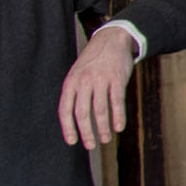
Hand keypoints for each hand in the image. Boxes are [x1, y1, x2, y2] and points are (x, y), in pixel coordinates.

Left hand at [57, 24, 140, 147]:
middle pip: (83, 113)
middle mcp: (83, 81)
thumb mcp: (77, 74)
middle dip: (86, 132)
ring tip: (106, 139)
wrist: (111, 40)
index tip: (72, 142)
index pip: (65, 109)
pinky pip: (116, 101)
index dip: (68, 128)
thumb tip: (74, 120)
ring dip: (103, 128)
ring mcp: (100, 79)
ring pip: (100, 110)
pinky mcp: (117, 79)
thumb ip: (75, 93)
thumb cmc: (93, 62)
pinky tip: (119, 127)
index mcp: (70, 82)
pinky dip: (118, 116)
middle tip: (90, 145)